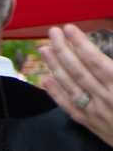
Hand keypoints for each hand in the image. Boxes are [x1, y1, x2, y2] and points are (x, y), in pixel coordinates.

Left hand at [40, 24, 112, 147]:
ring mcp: (95, 111)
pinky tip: (45, 79)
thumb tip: (104, 60)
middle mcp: (106, 98)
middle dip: (63, 49)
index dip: (81, 44)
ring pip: (70, 85)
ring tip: (44, 48)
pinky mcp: (89, 123)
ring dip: (54, 66)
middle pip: (78, 70)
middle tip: (52, 32)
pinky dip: (55, 92)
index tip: (70, 28)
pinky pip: (68, 106)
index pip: (97, 61)